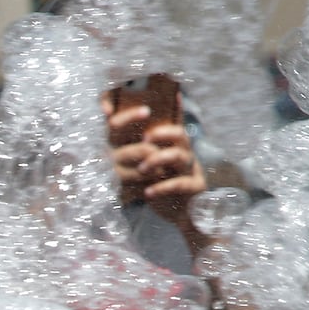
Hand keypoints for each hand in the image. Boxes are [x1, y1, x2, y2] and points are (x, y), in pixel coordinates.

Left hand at [104, 97, 205, 231]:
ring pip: (180, 156)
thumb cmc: (163, 190)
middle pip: (180, 135)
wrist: (184, 217)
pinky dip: (163, 187)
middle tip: (145, 138)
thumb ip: (140, 154)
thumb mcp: (151, 170)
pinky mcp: (193, 189)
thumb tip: (115, 138)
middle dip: (162, 133)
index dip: (174, 107)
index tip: (170, 91)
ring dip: (158, 160)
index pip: (174, 123)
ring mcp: (191, 171)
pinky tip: (148, 193)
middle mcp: (184, 155)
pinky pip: (180, 184)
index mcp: (173, 148)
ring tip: (142, 169)